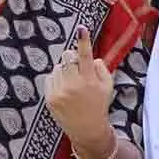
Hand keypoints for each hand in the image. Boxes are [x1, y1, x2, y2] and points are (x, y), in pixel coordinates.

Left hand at [46, 26, 113, 147]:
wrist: (87, 129)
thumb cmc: (99, 104)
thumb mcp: (108, 86)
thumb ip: (101, 68)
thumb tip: (90, 57)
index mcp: (90, 80)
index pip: (85, 56)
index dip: (83, 41)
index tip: (81, 29)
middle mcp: (74, 85)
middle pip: (67, 56)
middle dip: (71, 58)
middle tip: (77, 67)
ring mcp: (60, 92)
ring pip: (58, 67)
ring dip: (64, 70)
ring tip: (72, 84)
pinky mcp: (50, 98)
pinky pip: (50, 77)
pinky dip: (56, 79)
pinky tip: (64, 90)